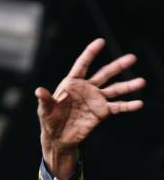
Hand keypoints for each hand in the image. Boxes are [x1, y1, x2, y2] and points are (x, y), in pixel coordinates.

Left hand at [36, 37, 144, 179]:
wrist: (58, 137)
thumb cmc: (50, 120)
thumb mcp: (45, 110)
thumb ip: (45, 100)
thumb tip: (38, 91)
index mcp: (72, 83)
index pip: (82, 65)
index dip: (91, 53)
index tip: (101, 42)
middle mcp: (87, 88)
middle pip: (104, 74)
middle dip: (118, 66)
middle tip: (132, 57)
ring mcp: (96, 99)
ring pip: (115, 89)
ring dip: (128, 86)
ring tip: (141, 81)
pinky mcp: (101, 112)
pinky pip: (117, 107)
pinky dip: (128, 106)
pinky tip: (139, 103)